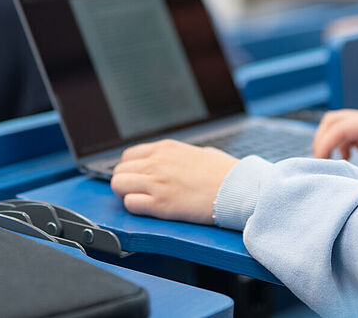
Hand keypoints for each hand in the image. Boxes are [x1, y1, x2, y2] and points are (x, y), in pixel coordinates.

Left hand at [111, 139, 238, 224]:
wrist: (238, 190)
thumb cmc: (226, 173)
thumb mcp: (201, 153)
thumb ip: (182, 156)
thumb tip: (179, 162)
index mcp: (166, 148)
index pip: (128, 156)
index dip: (131, 170)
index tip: (139, 179)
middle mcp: (157, 162)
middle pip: (119, 171)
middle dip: (126, 183)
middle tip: (138, 193)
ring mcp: (157, 183)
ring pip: (118, 185)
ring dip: (126, 194)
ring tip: (142, 201)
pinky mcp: (160, 204)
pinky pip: (130, 204)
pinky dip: (135, 208)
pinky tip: (149, 209)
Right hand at [313, 108, 357, 191]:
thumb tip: (350, 187)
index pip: (341, 127)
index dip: (325, 143)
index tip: (320, 163)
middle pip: (334, 120)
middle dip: (322, 140)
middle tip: (321, 163)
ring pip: (336, 125)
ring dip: (328, 141)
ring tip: (330, 163)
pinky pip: (344, 134)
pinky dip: (337, 145)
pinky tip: (346, 161)